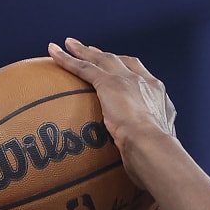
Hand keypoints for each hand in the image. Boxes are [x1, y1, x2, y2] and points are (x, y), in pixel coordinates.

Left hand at [48, 38, 177, 184]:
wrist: (153, 148)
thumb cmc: (157, 158)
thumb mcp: (156, 150)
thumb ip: (147, 150)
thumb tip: (140, 165)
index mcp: (158, 97)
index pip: (141, 77)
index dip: (128, 71)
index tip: (119, 71)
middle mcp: (144, 82)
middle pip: (120, 62)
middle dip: (105, 56)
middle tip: (90, 51)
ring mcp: (127, 80)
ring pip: (101, 59)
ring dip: (83, 51)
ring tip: (68, 44)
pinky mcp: (109, 83)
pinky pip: (83, 67)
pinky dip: (67, 59)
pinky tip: (52, 52)